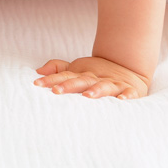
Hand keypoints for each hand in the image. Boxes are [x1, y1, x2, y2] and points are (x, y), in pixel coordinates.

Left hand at [33, 55, 148, 99]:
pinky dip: (127, 96)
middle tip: (56, 91)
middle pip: (82, 80)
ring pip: (104, 86)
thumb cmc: (98, 74)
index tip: (37, 83)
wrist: (130, 68)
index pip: (66, 75)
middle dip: (69, 85)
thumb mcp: (78, 69)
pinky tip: (121, 100)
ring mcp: (114, 84)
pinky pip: (129, 93)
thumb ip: (58, 70)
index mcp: (83, 74)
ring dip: (96, 90)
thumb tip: (38, 72)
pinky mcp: (130, 90)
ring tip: (87, 96)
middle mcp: (97, 78)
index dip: (51, 79)